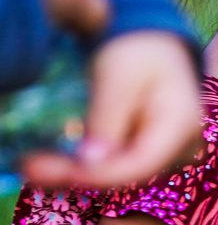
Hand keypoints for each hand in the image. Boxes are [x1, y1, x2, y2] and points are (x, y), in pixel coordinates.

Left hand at [18, 32, 202, 189]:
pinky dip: (83, 165)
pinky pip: (115, 167)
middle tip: (30, 168)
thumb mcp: (117, 77)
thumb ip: (107, 119)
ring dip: (75, 173)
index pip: (140, 163)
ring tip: (34, 165)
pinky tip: (54, 162)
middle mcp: (180, 148)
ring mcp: (165, 155)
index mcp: (179, 125)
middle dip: (77, 175)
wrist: (154, 49)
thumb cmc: (138, 55)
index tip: (56, 170)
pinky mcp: (146, 155)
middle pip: (127, 174)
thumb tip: (91, 161)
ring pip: (118, 175)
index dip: (98, 174)